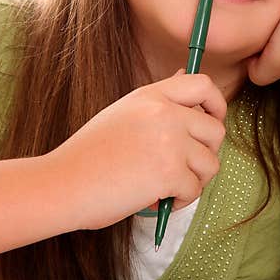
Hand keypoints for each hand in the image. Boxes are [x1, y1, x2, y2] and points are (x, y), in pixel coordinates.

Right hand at [46, 70, 226, 230]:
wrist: (63, 183)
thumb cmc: (88, 157)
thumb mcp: (122, 114)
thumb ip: (156, 102)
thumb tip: (183, 76)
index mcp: (151, 96)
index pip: (202, 84)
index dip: (216, 104)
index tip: (212, 121)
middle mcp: (164, 113)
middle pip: (215, 130)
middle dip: (205, 154)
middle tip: (183, 169)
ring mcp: (169, 142)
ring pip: (210, 163)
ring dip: (193, 182)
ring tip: (167, 189)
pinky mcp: (169, 172)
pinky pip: (195, 189)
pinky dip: (180, 202)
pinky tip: (158, 202)